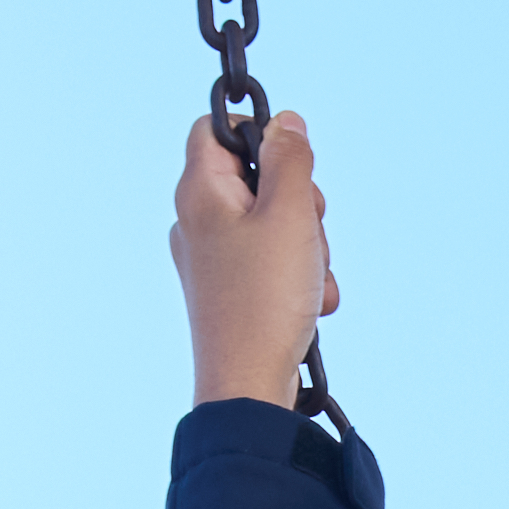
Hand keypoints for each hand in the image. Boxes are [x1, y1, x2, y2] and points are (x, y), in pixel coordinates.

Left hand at [171, 110, 340, 410]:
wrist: (249, 386)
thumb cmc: (264, 300)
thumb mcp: (290, 214)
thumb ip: (290, 159)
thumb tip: (285, 121)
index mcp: (199, 192)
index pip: (214, 127)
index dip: (256, 131)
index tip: (290, 158)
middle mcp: (197, 221)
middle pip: (255, 176)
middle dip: (299, 199)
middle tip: (309, 226)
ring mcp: (213, 258)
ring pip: (274, 222)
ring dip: (307, 244)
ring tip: (310, 277)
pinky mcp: (232, 289)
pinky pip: (274, 262)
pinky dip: (300, 277)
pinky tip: (311, 303)